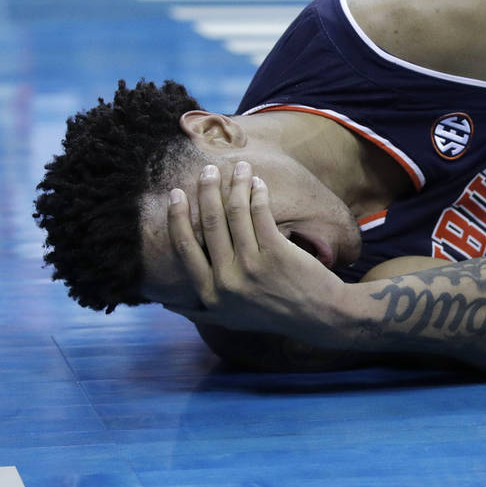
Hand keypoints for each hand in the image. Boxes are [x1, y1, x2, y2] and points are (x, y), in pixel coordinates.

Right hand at [165, 161, 346, 340]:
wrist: (318, 316)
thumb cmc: (273, 314)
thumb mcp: (229, 320)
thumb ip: (198, 312)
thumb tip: (165, 304)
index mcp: (210, 294)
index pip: (184, 248)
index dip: (177, 218)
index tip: (175, 194)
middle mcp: (226, 281)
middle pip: (209, 223)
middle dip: (206, 191)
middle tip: (207, 170)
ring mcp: (252, 266)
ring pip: (235, 213)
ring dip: (235, 184)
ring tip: (238, 166)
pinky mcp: (277, 253)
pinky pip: (261, 214)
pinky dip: (257, 193)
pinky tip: (258, 182)